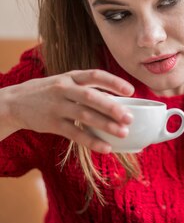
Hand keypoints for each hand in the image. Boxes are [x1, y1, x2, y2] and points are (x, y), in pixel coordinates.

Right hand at [2, 69, 134, 152]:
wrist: (15, 102)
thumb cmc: (48, 92)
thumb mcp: (64, 82)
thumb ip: (86, 88)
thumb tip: (116, 100)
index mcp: (71, 76)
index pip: (95, 75)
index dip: (114, 82)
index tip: (131, 90)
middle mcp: (64, 89)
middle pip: (92, 97)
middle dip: (113, 107)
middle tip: (129, 118)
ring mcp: (58, 107)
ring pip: (85, 116)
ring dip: (106, 125)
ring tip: (123, 133)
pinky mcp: (52, 124)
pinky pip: (75, 134)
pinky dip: (92, 141)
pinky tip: (106, 147)